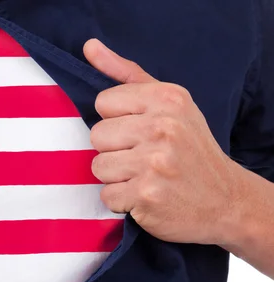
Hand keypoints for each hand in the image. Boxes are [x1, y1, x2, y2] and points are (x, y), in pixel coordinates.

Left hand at [83, 39, 240, 244]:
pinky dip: (122, 202)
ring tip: (143, 177)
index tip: (139, 131)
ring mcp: (154, 162)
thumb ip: (127, 74)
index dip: (116, 120)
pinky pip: (107, 196)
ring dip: (116, 177)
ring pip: (98, 166)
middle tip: (143, 158)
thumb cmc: (190, 148)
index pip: (103, 102)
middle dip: (114, 150)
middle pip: (96, 135)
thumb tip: (89, 47)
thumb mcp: (169, 103)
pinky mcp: (147, 195)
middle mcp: (162, 127)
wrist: (225, 200)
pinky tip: (144, 196)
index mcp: (167, 98)